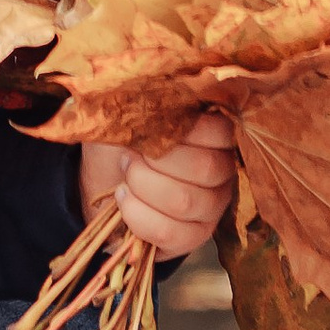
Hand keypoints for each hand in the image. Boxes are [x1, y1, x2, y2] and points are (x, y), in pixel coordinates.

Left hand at [82, 109, 236, 254]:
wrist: (106, 174)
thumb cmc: (125, 135)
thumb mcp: (134, 109)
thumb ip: (150, 99)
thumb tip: (149, 92)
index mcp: (216, 135)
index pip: (220, 131)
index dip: (182, 129)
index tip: (149, 126)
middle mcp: (223, 171)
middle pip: (204, 168)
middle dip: (156, 160)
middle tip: (131, 154)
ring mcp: (212, 208)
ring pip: (185, 201)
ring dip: (143, 185)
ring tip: (125, 175)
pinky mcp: (194, 237)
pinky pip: (170, 233)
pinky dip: (137, 215)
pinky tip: (122, 198)